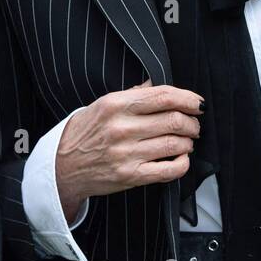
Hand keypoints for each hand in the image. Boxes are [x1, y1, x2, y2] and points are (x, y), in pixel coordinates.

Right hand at [55, 80, 202, 222]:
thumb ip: (133, 94)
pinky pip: (169, 170)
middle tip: (194, 123)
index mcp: (115, 105)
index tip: (197, 103)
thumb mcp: (102, 104)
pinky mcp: (131, 176)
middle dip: (192, 122)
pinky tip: (181, 157)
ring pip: (176, 144)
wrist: (62, 165)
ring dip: (189, 141)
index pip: (163, 96)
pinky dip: (183, 162)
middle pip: (174, 120)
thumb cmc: (84, 133)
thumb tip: (158, 85)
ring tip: (186, 140)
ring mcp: (126, 153)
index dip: (188, 98)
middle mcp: (122, 128)